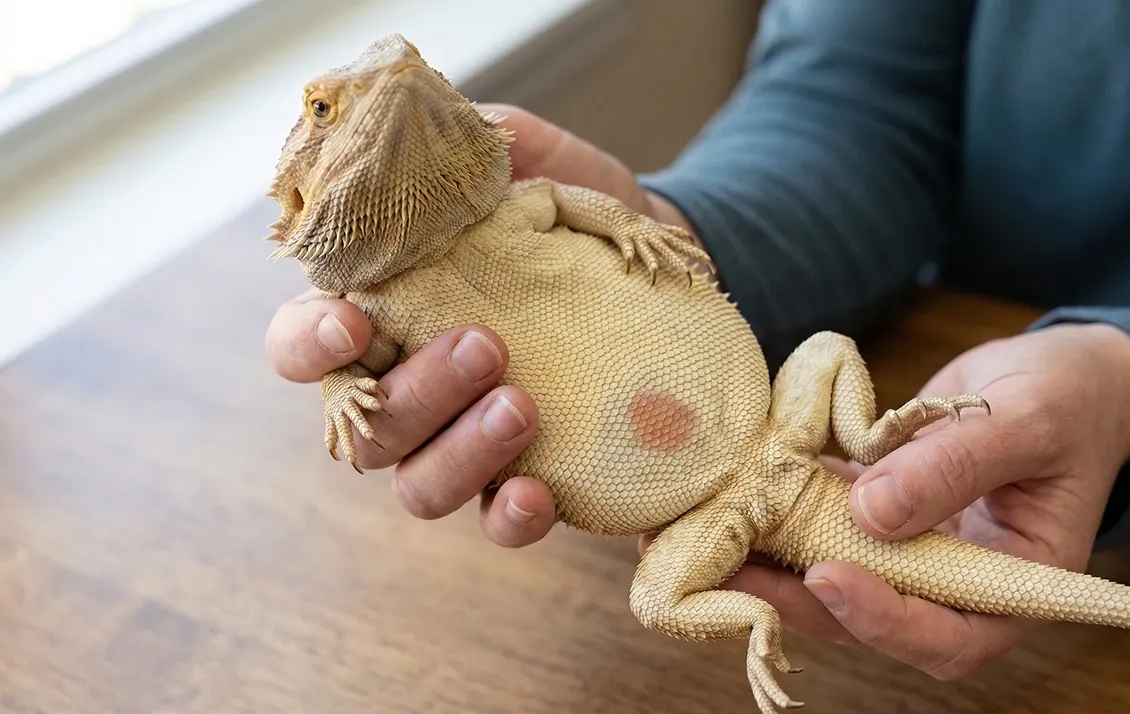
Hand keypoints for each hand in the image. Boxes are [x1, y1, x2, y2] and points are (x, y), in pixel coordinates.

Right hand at [265, 104, 692, 545]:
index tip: (349, 323)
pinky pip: (494, 523)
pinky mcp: (525, 478)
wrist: (656, 261)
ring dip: (461, 453)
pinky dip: (508, 518)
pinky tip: (537, 494)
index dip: (308, 346)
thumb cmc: (564, 210)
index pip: (302, 347)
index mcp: (381, 316)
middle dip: (419, 392)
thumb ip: (456, 146)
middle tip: (487, 343)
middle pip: (366, 426)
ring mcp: (461, 442)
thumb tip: (415, 122)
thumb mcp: (518, 157)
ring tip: (523, 405)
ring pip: (418, 485)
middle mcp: (407, 389)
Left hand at [683, 322, 1129, 678]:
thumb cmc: (1070, 401)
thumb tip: (871, 514)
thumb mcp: (1028, 423)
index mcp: (1012, 587)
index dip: (881, 620)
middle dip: (786, 595)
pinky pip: (819, 517)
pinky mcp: (873, 508)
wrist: (1059, 373)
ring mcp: (906, 548)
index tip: (826, 577)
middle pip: (864, 612)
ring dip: (759, 554)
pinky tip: (721, 485)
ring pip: (826, 569)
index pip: (946, 637)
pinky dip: (774, 504)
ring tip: (684, 533)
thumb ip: (954, 468)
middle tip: (712, 565)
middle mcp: (950, 582)